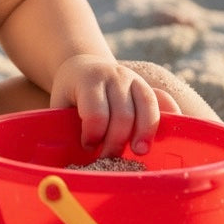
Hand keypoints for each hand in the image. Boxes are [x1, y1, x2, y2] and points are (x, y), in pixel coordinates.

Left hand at [49, 54, 169, 156]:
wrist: (83, 66)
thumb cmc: (70, 93)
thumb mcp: (60, 102)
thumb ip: (61, 122)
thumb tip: (58, 151)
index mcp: (88, 79)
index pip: (96, 111)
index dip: (93, 134)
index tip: (87, 145)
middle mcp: (113, 75)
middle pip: (122, 114)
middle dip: (116, 141)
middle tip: (107, 158)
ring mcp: (132, 79)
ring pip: (146, 107)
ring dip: (144, 134)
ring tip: (137, 152)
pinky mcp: (146, 86)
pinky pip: (163, 101)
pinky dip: (165, 119)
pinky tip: (160, 138)